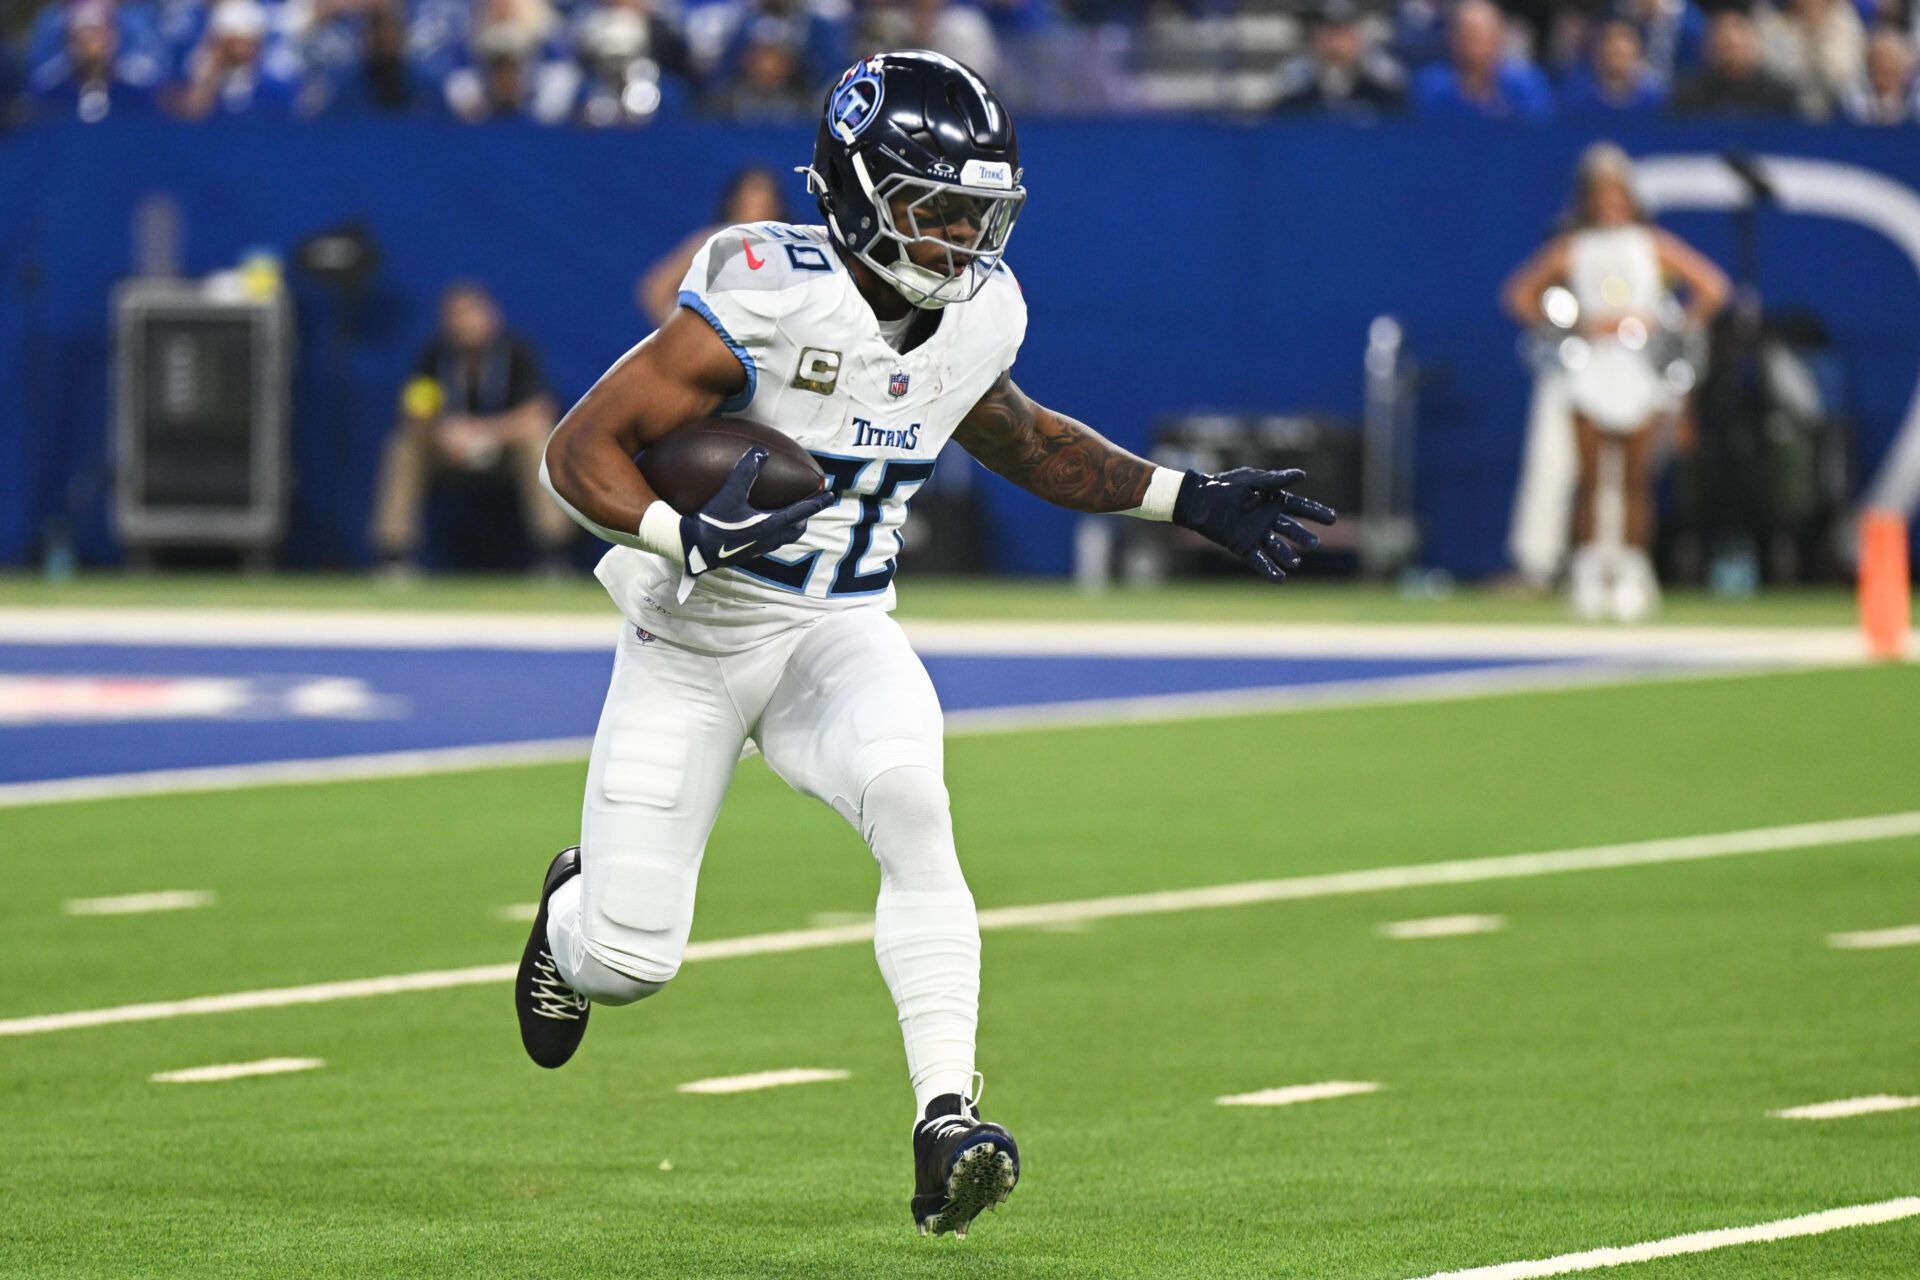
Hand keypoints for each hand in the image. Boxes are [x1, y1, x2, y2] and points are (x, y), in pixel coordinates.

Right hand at [679, 447, 834, 576]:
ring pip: (783, 538)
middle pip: (796, 530)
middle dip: (805, 518)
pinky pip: (768, 542)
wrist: (694, 549)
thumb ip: (745, 472)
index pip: (801, 512)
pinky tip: (759, 524)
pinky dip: (773, 532)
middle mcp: (768, 539)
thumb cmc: (713, 522)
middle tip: (809, 507)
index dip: (817, 503)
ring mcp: (758, 549)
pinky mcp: (747, 553)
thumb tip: (760, 452)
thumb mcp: (730, 494)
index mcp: (770, 525)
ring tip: (788, 516)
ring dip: (790, 526)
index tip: (830, 495)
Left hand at [1171, 467, 1335, 582]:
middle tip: (1314, 543)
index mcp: (1273, 501)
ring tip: (1296, 562)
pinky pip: (1259, 560)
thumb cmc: (1224, 485)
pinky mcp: (1243, 546)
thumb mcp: (1252, 479)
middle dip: (1302, 536)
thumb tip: (1302, 475)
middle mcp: (1268, 519)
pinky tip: (1280, 578)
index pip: (1300, 507)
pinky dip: (1269, 569)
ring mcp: (1257, 534)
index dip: (1316, 512)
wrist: (1198, 499)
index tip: (1332, 519)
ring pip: (1277, 547)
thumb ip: (1276, 479)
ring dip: (1287, 555)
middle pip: (1291, 529)